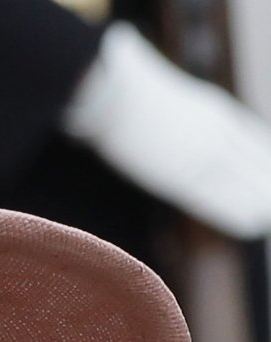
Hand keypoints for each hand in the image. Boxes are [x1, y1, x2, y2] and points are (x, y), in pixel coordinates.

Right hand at [60, 20, 270, 238]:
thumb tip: (158, 113)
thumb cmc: (124, 89)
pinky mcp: (184, 173)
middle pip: (251, 161)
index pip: (248, 139)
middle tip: (270, 203)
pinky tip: (254, 223)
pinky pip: (218, 198)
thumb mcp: (159, 97)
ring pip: (242, 181)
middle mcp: (215, 131)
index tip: (265, 174)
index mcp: (212, 111)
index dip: (260, 159)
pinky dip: (238, 211)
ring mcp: (202, 151)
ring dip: (259, 200)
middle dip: (262, 181)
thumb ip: (172, 115)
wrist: (116, 91)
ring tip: (268, 217)